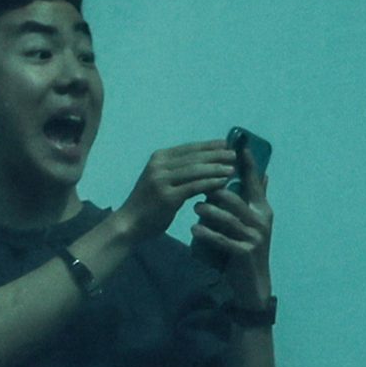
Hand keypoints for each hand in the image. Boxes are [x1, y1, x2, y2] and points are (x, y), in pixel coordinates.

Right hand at [115, 141, 238, 237]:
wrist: (130, 223)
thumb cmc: (150, 203)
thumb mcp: (162, 180)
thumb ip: (179, 170)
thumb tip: (205, 162)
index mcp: (159, 157)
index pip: (189, 147)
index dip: (209, 145)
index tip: (227, 143)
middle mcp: (159, 165)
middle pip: (194, 157)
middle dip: (216, 154)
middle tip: (235, 154)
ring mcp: (161, 180)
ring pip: (195, 170)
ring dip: (216, 168)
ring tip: (233, 168)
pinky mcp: (167, 197)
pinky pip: (194, 187)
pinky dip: (211, 183)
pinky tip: (224, 182)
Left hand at [193, 155, 274, 302]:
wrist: (252, 283)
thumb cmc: (247, 247)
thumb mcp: (254, 221)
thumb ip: (255, 198)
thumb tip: (264, 173)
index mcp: (263, 209)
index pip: (254, 182)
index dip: (247, 164)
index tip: (238, 146)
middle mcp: (261, 221)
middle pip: (236, 198)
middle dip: (216, 190)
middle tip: (198, 185)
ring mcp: (254, 238)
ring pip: (227, 218)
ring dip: (209, 211)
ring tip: (195, 207)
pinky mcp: (244, 253)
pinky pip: (222, 239)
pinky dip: (206, 233)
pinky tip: (194, 229)